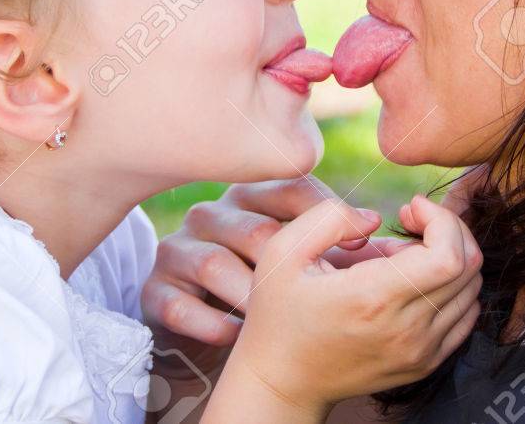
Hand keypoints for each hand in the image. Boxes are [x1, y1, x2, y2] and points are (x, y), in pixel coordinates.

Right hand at [142, 176, 385, 349]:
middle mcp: (210, 215)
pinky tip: (236, 337)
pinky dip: (212, 324)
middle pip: (253, 230)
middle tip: (323, 296)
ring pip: (214, 264)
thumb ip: (333, 236)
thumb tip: (371, 223)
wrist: (209, 331)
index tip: (363, 240)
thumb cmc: (265, 285)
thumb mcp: (298, 256)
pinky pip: (178, 305)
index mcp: (249, 196)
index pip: (288, 188)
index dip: (328, 213)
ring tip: (274, 323)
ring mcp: (176, 251)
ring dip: (250, 298)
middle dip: (291, 269)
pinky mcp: (153, 290)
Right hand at [228, 194, 482, 410]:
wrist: (283, 382)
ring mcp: (420, 351)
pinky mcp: (425, 363)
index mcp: (374, 299)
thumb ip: (329, 217)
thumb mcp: (284, 252)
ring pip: (472, 290)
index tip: (411, 207)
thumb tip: (375, 217)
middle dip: (448, 229)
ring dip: (450, 257)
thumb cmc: (279, 315)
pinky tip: (417, 280)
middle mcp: (406, 330)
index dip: (442, 220)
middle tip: (411, 222)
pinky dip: (453, 288)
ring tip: (408, 253)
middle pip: (469, 267)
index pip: (450, 255)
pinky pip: (465, 316)